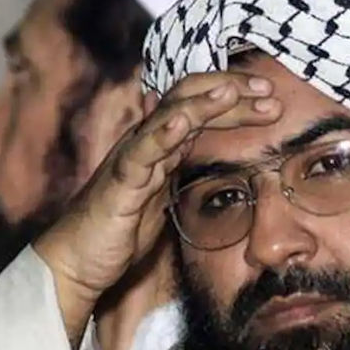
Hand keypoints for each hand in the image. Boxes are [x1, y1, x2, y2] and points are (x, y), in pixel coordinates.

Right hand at [33, 72, 281, 346]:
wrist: (78, 261)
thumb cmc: (120, 227)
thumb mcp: (160, 192)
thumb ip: (176, 164)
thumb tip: (192, 142)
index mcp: (162, 146)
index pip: (201, 108)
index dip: (235, 99)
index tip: (271, 98)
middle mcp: (146, 143)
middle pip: (189, 101)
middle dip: (230, 92)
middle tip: (268, 88)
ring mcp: (131, 160)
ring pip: (167, 118)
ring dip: (201, 103)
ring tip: (230, 91)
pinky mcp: (119, 185)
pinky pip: (140, 154)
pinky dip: (161, 135)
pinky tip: (182, 122)